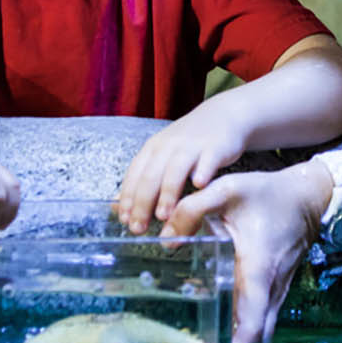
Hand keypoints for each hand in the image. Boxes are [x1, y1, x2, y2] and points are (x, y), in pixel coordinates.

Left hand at [116, 103, 249, 234]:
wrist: (223, 115)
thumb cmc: (190, 142)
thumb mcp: (162, 155)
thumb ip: (143, 178)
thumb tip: (118, 205)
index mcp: (153, 149)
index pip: (134, 175)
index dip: (127, 199)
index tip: (125, 220)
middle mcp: (168, 146)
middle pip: (150, 176)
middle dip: (142, 203)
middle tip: (139, 227)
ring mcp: (191, 146)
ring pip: (175, 170)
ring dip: (167, 194)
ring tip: (164, 216)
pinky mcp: (214, 146)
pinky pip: (206, 160)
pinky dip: (202, 172)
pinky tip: (199, 186)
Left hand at [165, 164, 325, 342]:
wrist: (308, 199)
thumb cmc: (268, 195)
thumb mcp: (229, 190)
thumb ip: (192, 209)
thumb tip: (164, 240)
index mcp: (259, 266)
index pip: (254, 306)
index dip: (246, 333)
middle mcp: (269, 288)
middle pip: (258, 335)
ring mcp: (273, 295)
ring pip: (261, 336)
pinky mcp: (271, 296)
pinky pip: (260, 327)